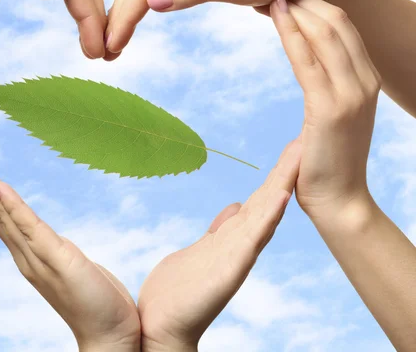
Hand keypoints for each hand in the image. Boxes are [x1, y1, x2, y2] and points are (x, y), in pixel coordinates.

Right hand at [0, 151, 140, 351]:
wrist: (110, 336)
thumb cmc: (95, 302)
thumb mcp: (68, 267)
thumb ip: (53, 251)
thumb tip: (45, 239)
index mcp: (30, 255)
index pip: (2, 217)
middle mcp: (27, 256)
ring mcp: (39, 258)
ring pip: (6, 215)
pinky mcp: (57, 259)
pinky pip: (30, 228)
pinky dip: (11, 206)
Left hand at [138, 140, 300, 351]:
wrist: (163, 327)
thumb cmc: (179, 292)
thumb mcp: (201, 249)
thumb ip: (220, 230)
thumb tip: (233, 208)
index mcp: (231, 238)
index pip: (258, 201)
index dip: (276, 175)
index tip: (292, 148)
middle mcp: (239, 245)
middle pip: (266, 201)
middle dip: (285, 171)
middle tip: (305, 140)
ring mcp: (236, 256)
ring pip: (264, 213)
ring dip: (282, 184)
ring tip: (300, 156)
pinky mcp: (230, 269)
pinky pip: (252, 238)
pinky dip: (268, 216)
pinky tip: (281, 196)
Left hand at [270, 0, 380, 218]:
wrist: (339, 201)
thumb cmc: (326, 160)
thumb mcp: (333, 114)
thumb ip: (326, 88)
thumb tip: (309, 69)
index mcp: (366, 80)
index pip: (344, 28)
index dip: (316, 5)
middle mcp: (365, 80)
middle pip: (338, 21)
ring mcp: (352, 93)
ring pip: (326, 33)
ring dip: (297, 8)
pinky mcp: (330, 107)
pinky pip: (308, 59)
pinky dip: (291, 32)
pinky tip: (275, 15)